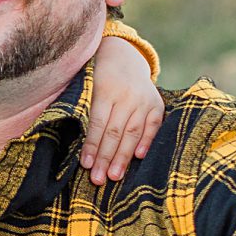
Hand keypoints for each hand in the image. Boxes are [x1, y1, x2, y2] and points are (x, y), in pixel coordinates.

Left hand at [81, 34, 163, 183]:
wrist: (125, 56)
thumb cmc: (100, 78)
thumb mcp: (89, 88)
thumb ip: (87, 113)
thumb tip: (79, 147)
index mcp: (106, 90)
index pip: (98, 123)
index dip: (92, 145)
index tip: (86, 165)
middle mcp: (127, 95)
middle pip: (115, 132)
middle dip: (106, 158)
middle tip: (98, 179)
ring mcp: (144, 100)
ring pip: (133, 132)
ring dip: (123, 156)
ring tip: (115, 176)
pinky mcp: (157, 104)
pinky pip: (152, 126)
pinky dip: (146, 141)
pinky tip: (138, 157)